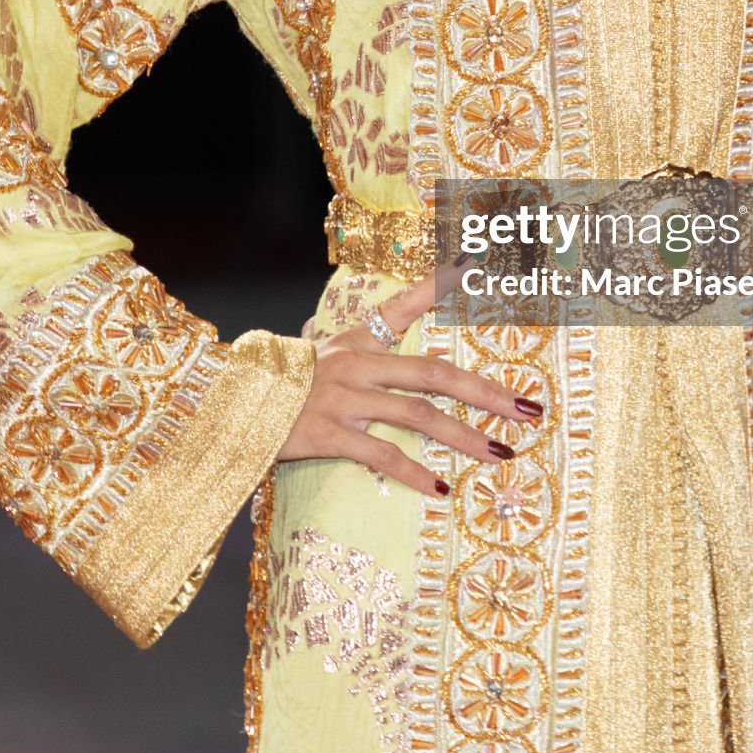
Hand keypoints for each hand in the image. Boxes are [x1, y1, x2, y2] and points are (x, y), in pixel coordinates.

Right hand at [278, 252, 539, 494]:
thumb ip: (345, 342)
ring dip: (464, 436)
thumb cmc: (278, 381)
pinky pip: (381, 454)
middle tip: (526, 409)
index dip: (440, 284)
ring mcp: (346, 398)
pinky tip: (439, 488)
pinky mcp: (329, 434)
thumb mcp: (318, 350)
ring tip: (499, 453)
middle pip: (435, 373)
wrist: (226, 404)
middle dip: (486, 391)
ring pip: (418, 416)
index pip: (404, 305)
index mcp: (357, 340)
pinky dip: (412, 472)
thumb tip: (341, 327)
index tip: (476, 265)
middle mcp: (358, 363)